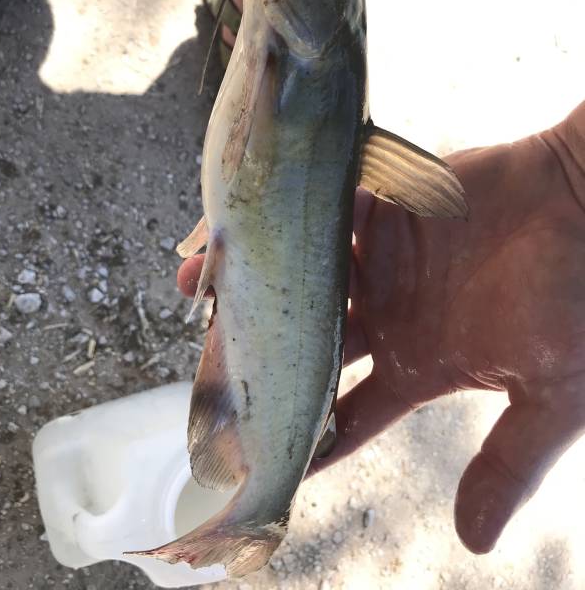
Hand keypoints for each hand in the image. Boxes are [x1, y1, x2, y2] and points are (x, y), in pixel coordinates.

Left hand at [177, 103, 584, 553]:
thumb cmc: (579, 299)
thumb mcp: (552, 395)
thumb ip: (509, 461)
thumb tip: (473, 539)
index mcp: (418, 364)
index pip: (346, 415)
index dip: (304, 440)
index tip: (254, 463)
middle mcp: (387, 316)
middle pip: (304, 345)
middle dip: (258, 356)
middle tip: (208, 369)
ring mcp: (379, 262)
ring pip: (299, 280)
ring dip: (255, 283)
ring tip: (201, 288)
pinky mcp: (380, 208)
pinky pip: (320, 217)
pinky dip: (283, 221)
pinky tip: (242, 226)